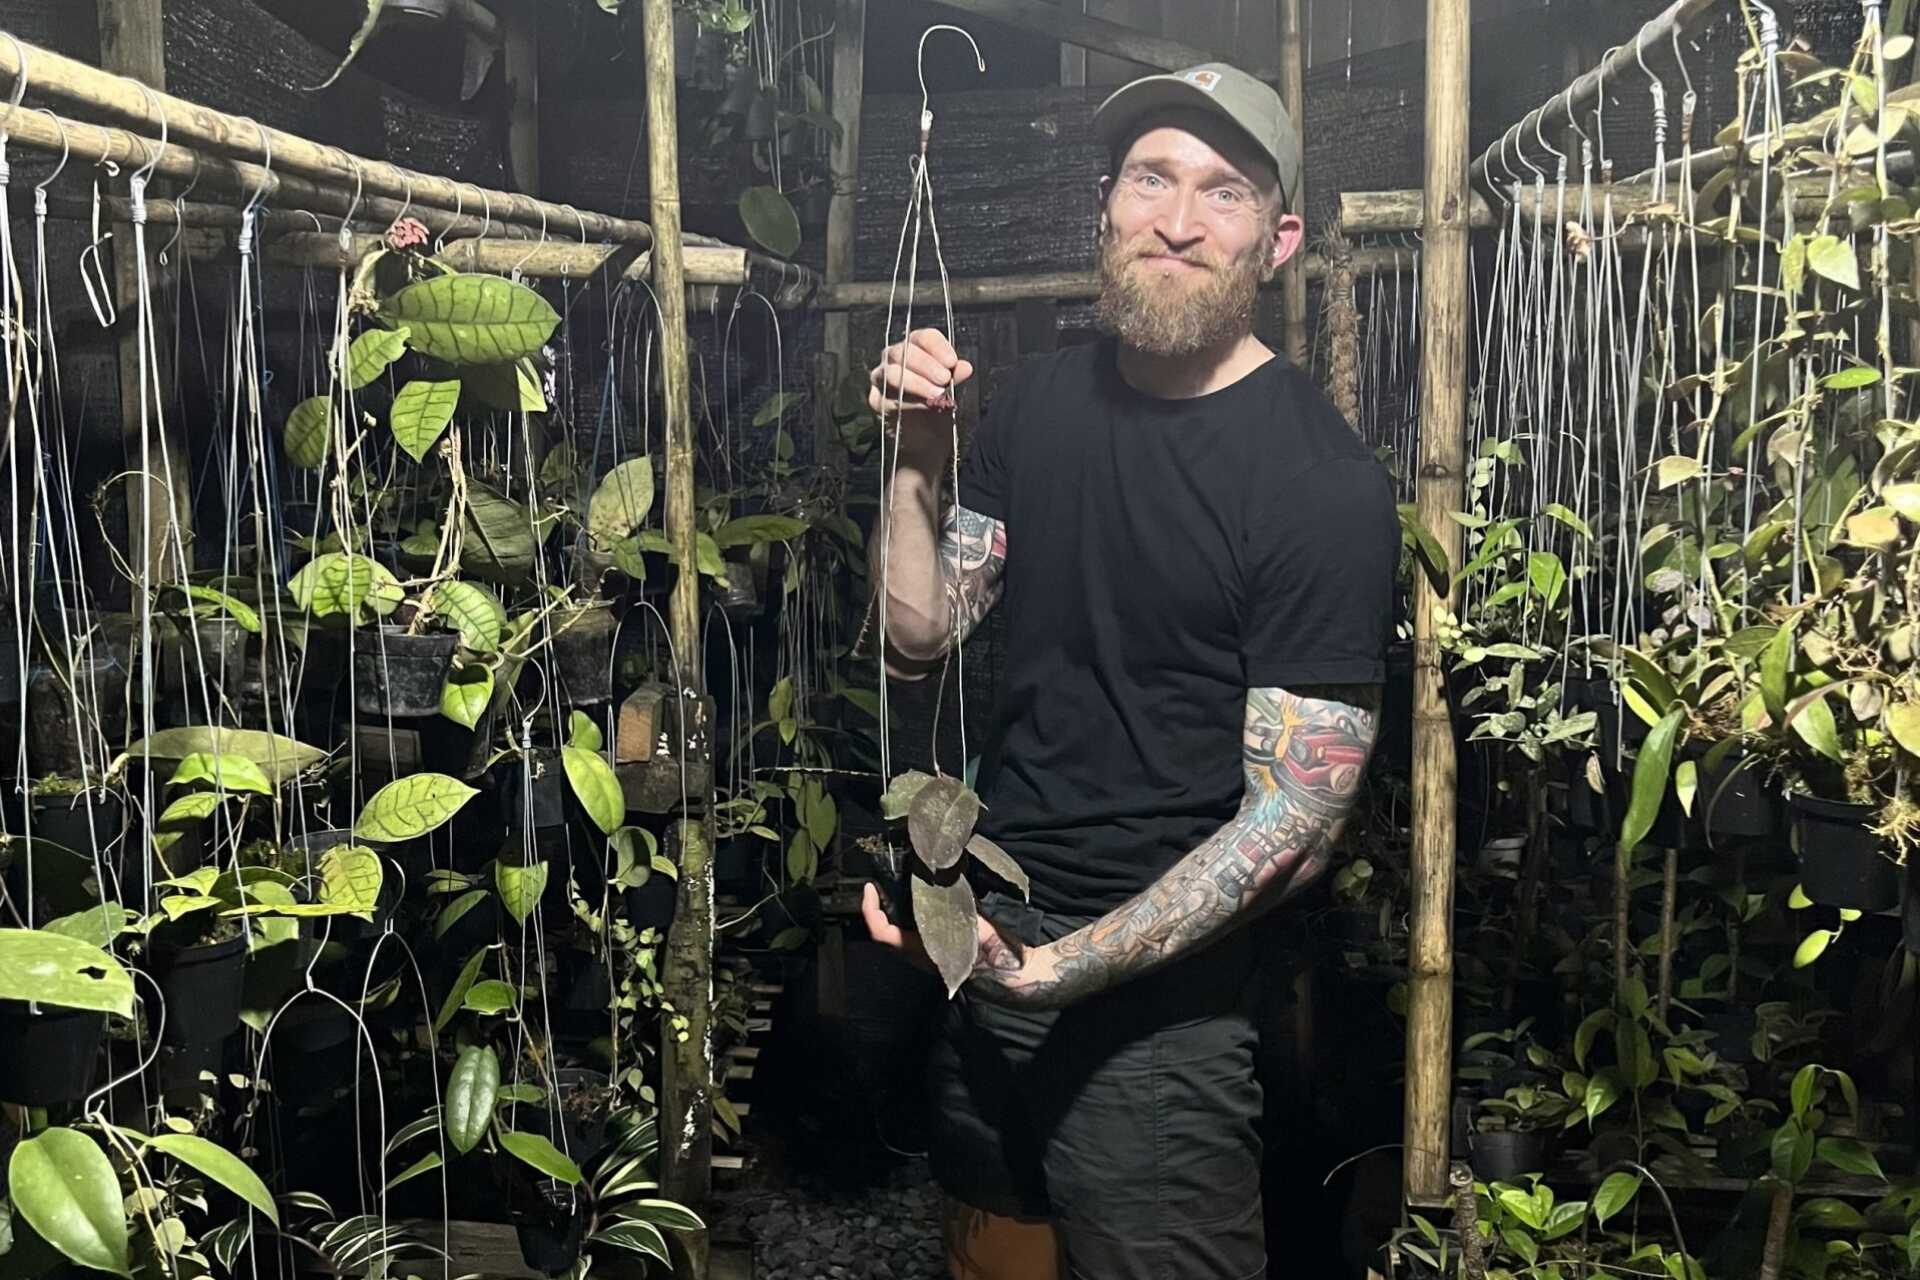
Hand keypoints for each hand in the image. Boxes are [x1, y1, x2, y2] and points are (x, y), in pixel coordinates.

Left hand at [860, 881, 1018, 978]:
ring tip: (891, 885)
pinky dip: (904, 914)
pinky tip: (914, 896)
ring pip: (894, 932)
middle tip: (878, 883)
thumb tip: (924, 881)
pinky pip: (907, 931)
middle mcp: (915, 953)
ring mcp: (922, 952)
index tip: (870, 887)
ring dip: (889, 910)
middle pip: (883, 931)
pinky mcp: (931, 948)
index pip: (881, 932)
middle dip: (876, 907)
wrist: (1003, 962)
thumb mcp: (963, 922)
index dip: (870, 910)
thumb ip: (940, 907)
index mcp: (918, 949)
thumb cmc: (984, 943)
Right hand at [869, 328, 974, 416]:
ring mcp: (881, 377)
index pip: (923, 337)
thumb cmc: (935, 401)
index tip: (952, 362)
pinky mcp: (876, 400)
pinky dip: (908, 403)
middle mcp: (894, 357)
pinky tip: (924, 406)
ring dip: (917, 383)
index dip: (938, 347)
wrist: (923, 434)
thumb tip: (966, 367)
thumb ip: (955, 375)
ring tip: (937, 394)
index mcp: (914, 347)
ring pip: (893, 374)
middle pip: (905, 352)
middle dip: (927, 365)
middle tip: (944, 378)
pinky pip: (889, 398)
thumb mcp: (949, 386)